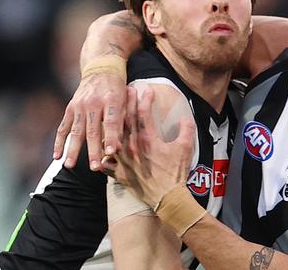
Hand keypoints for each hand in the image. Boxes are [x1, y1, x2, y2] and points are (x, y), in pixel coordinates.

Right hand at [53, 72, 126, 170]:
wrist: (101, 66)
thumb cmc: (118, 88)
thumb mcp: (126, 100)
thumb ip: (124, 122)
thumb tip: (123, 147)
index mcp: (111, 100)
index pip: (111, 122)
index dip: (111, 137)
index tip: (111, 153)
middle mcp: (93, 102)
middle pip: (93, 130)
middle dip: (93, 150)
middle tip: (94, 168)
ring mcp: (79, 105)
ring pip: (76, 131)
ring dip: (73, 150)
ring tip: (70, 166)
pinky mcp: (70, 107)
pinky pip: (63, 127)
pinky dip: (59, 142)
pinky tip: (57, 156)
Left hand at [115, 86, 195, 207]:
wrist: (168, 198)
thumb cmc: (176, 174)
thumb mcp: (185, 148)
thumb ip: (186, 129)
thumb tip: (185, 117)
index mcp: (148, 140)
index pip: (143, 113)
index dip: (145, 99)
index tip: (147, 89)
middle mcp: (132, 148)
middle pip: (125, 121)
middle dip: (126, 103)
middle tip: (127, 91)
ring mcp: (123, 161)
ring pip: (111, 138)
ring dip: (111, 124)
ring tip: (109, 113)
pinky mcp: (120, 174)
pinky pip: (106, 164)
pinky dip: (103, 156)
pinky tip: (101, 149)